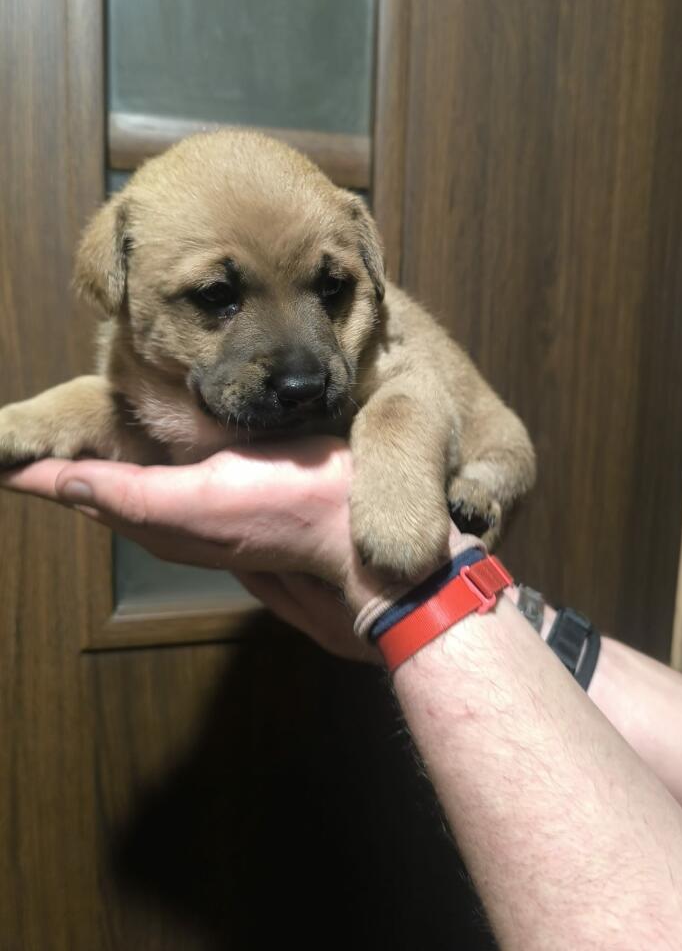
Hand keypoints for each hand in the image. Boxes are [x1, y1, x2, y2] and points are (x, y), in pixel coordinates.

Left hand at [1, 437, 390, 660]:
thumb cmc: (285, 510)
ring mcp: (199, 506)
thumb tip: (59, 483)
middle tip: (14, 445)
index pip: (74, 489)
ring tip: (57, 440)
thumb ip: (127, 492)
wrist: (357, 533)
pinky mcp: (229, 492)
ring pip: (124, 481)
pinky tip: (134, 441)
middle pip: (93, 487)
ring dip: (87, 461)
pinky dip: (131, 460)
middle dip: (52, 467)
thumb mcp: (200, 500)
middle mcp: (169, 515)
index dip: (33, 471)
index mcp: (153, 516)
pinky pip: (160, 478)